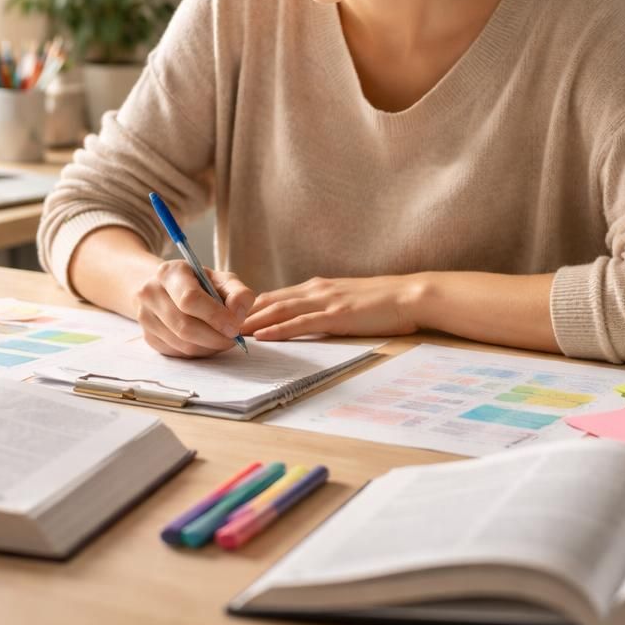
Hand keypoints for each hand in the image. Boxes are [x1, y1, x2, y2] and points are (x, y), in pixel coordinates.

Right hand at [130, 260, 256, 357]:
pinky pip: (177, 353)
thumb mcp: (222, 280)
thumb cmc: (200, 284)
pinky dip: (198, 352)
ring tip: (223, 339)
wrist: (168, 290)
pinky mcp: (148, 337)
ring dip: (209, 347)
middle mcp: (151, 292)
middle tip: (233, 338)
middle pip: (185, 326)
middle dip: (215, 337)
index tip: (235, 326)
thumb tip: (238, 314)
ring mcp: (145, 316)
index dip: (215, 316)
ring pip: (182, 344)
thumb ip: (237, 293)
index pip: (189, 298)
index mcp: (169, 272)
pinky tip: (207, 342)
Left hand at [241, 275, 422, 340]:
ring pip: (280, 310)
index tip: (226, 316)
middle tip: (215, 324)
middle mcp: (315, 290)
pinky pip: (302, 322)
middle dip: (240, 313)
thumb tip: (303, 320)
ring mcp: (325, 301)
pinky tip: (263, 336)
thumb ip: (323, 307)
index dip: (248, 306)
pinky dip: (279, 329)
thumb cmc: (381, 303)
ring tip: (229, 331)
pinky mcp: (337, 315)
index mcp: (317, 287)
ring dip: (252, 321)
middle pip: (269, 300)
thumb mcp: (345, 301)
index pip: (274, 296)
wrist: (409, 295)